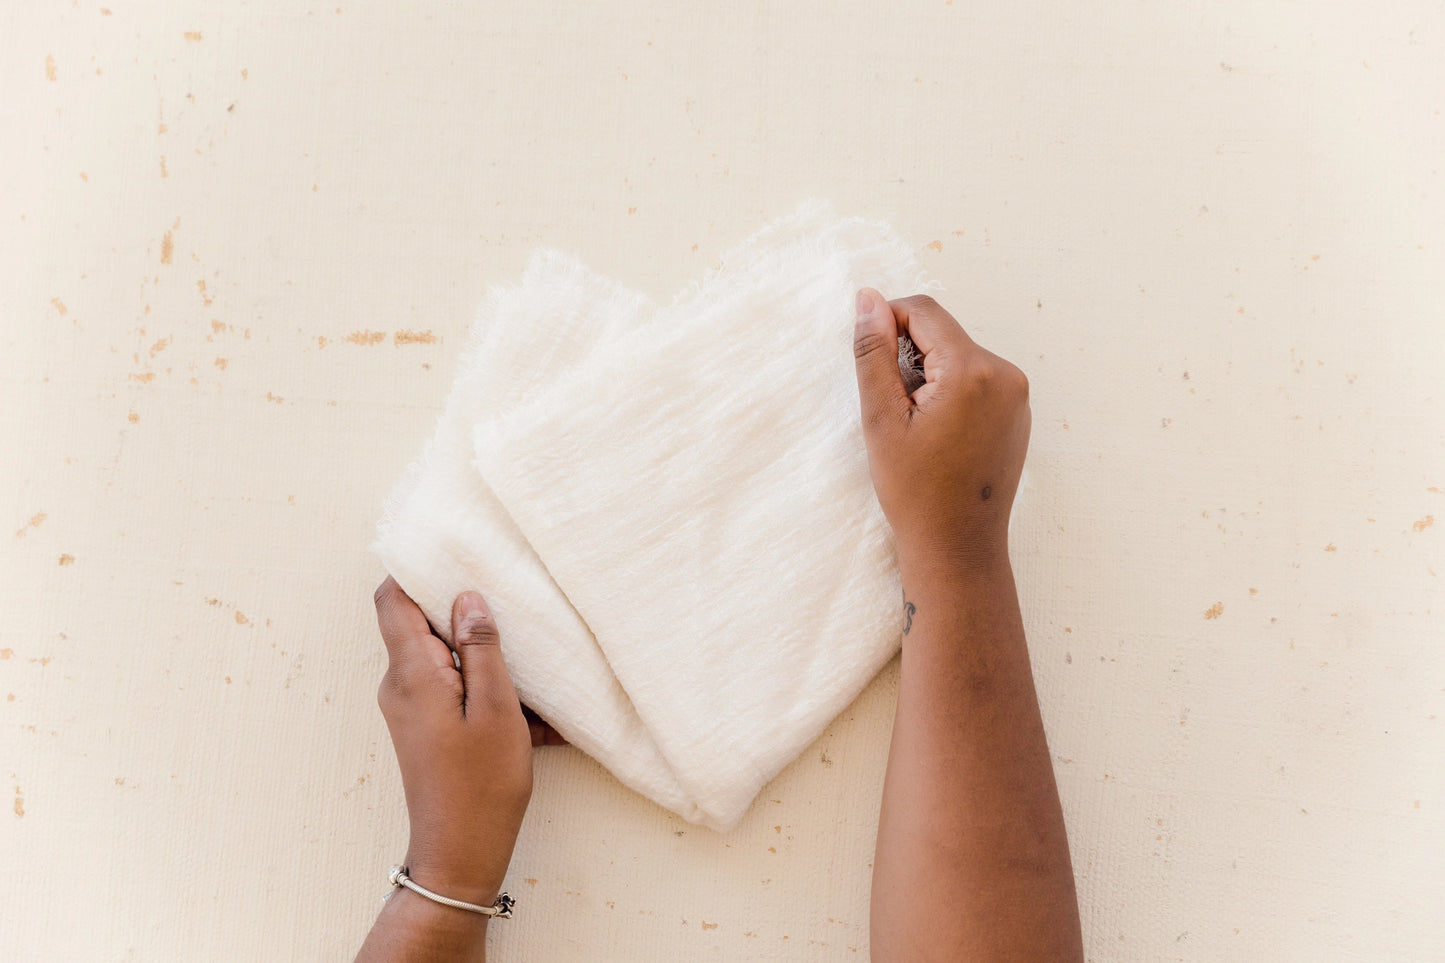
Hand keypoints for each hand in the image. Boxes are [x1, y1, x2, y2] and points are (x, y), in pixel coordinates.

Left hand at [373, 577, 544, 905]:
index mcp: (411, 674)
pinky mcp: (424, 726)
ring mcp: (409, 707)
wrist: (460, 852)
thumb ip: (481, 649)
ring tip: (521, 652)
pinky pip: (449, 684)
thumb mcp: (497, 709)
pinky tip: (520, 701)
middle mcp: (399, 685)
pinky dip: (481, 683)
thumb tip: (467, 598)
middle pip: (417, 622)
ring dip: (477, 651)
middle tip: (503, 594)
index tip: (451, 550)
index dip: (415, 569)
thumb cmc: (481, 785)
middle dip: (459, 608)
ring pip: (438, 654)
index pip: (393, 600)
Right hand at [851, 290, 1030, 568]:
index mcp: (973, 371)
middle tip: (895, 409)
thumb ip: (873, 353)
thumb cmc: (916, 491)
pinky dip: (950, 392)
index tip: (869, 362)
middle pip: (942, 334)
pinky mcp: (1018, 412)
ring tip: (917, 426)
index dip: (887, 323)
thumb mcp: (882, 419)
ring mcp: (1017, 395)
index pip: (923, 311)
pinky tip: (938, 435)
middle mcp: (1005, 375)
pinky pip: (976, 380)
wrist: (957, 546)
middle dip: (909, 357)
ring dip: (929, 375)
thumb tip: (867, 300)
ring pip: (958, 356)